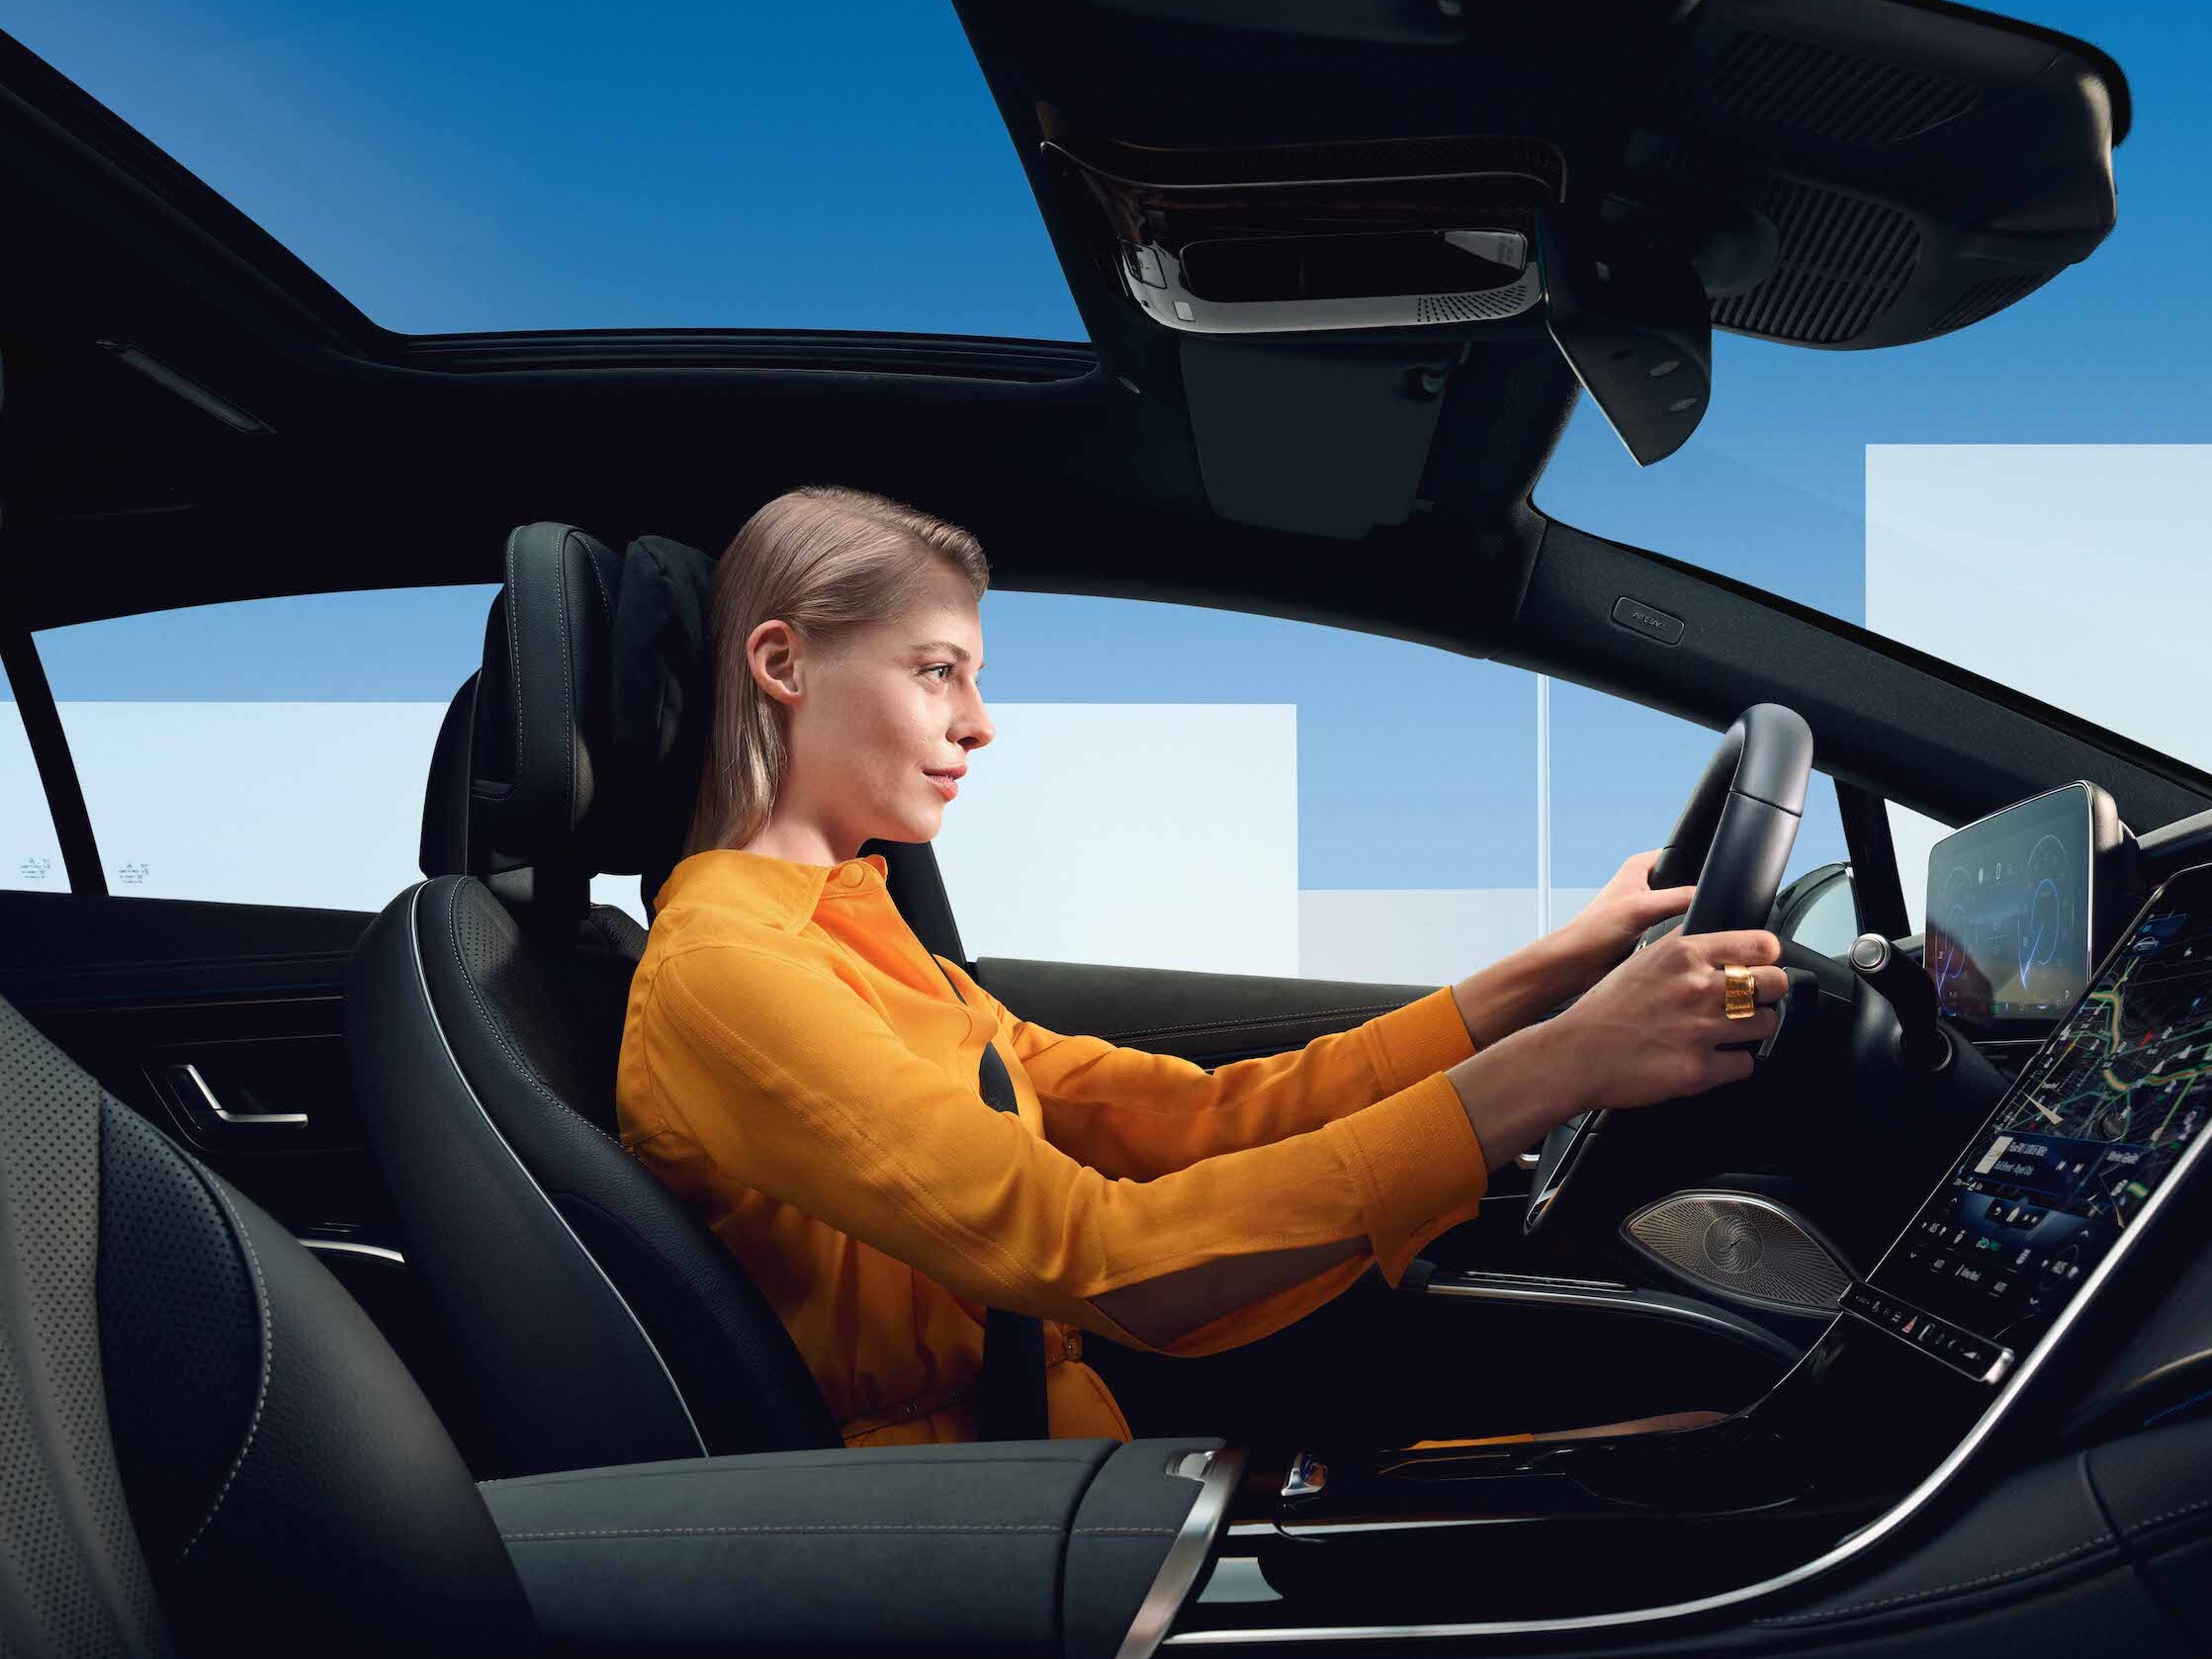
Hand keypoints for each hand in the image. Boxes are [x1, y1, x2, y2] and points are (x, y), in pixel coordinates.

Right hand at [1538, 928, 1787, 1112]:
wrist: (1576, 1054)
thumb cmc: (1605, 1008)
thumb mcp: (1644, 959)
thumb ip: (1685, 949)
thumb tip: (1722, 946)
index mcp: (1685, 954)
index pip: (1763, 945)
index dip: (1766, 957)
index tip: (1760, 966)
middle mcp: (1698, 988)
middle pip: (1775, 983)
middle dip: (1766, 993)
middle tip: (1750, 1001)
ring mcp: (1701, 1030)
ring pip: (1766, 1024)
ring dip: (1752, 1029)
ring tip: (1729, 1031)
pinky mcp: (1699, 1069)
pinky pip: (1746, 1065)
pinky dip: (1734, 1064)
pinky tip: (1715, 1057)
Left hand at [1553, 850, 1695, 989]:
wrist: (1577, 964)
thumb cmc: (1594, 930)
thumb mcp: (1642, 907)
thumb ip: (1679, 898)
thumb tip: (1709, 897)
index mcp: (1639, 866)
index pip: (1680, 855)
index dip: (1699, 864)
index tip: (1716, 879)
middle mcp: (1644, 883)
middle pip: (1685, 883)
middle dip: (1695, 895)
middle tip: (1703, 908)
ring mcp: (1647, 907)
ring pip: (1682, 907)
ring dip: (1687, 917)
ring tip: (1691, 926)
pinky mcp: (1649, 929)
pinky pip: (1675, 927)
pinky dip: (1681, 932)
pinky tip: (1686, 940)